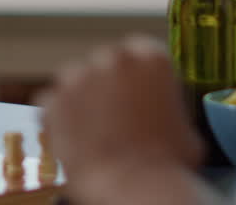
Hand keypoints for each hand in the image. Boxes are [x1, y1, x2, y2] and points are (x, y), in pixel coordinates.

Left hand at [36, 36, 204, 204]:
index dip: (137, 75)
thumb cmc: (168, 162)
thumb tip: (158, 113)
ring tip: (96, 132)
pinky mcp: (50, 99)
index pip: (139, 51)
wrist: (134, 185)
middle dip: (108, 85)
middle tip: (117, 116)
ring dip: (83, 99)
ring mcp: (75, 76)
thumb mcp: (185, 126)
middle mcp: (110, 57)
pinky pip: (54, 104)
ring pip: (76, 81)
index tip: (137, 91)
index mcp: (149, 57)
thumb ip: (165, 106)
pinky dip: (61, 119)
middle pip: (105, 64)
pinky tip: (77, 139)